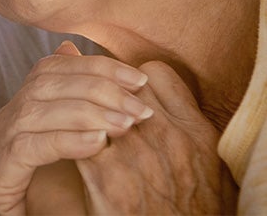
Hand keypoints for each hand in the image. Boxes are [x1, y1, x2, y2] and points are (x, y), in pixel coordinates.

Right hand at [0, 42, 152, 215]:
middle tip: (138, 104)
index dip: (92, 67)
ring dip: (86, 113)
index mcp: (18, 112)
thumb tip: (101, 70)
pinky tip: (98, 143)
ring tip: (126, 123)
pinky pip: (27, 149)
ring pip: (34, 112)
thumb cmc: (67, 205)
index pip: (49, 69)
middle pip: (42, 85)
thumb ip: (89, 114)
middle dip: (96, 88)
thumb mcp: (84, 153)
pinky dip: (65, 141)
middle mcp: (0, 125)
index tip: (137, 79)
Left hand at [77, 60, 237, 214]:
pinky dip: (70, 135)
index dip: (134, 79)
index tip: (125, 91)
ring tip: (79, 119)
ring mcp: (136, 154)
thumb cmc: (191, 206)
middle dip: (105, 90)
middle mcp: (167, 136)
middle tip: (96, 103)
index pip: (154, 72)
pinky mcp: (106, 176)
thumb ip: (183, 116)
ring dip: (84, 109)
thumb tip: (150, 79)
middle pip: (120, 85)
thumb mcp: (206, 160)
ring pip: (95, 105)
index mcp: (195, 129)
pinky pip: (76, 135)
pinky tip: (69, 142)